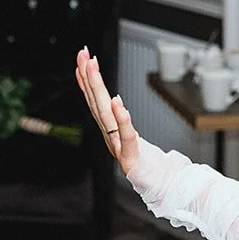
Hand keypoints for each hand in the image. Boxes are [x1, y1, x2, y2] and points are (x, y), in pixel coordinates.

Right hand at [74, 47, 138, 174]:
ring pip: (105, 114)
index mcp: (109, 129)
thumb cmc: (143, 159)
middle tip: (83, 55)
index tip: (82, 60)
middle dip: (88, 77)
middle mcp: (109, 135)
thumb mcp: (129, 134)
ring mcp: (117, 146)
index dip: (87, 80)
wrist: (156, 184)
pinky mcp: (130, 156)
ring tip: (92, 68)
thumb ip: (120, 119)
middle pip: (96, 103)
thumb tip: (114, 99)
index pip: (95, 101)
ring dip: (98, 89)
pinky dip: (121, 118)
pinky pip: (125, 135)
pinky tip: (116, 102)